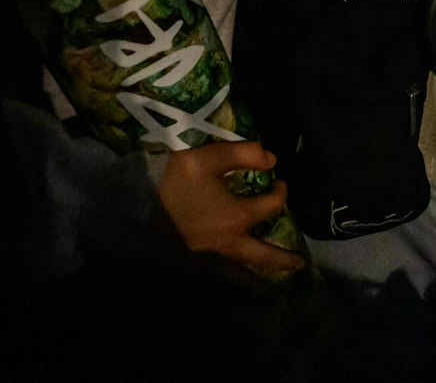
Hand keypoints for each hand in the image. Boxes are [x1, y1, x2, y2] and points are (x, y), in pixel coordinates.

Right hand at [157, 140, 303, 273]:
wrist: (135, 200)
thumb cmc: (174, 178)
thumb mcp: (209, 157)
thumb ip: (243, 154)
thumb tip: (272, 159)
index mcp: (236, 217)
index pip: (270, 208)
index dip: (280, 194)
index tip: (280, 182)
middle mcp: (227, 242)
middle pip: (262, 256)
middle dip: (283, 260)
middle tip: (300, 265)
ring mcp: (209, 255)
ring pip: (241, 270)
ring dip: (259, 274)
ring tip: (271, 280)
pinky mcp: (192, 259)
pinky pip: (220, 272)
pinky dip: (233, 276)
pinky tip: (235, 275)